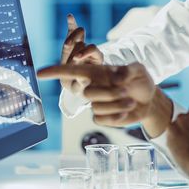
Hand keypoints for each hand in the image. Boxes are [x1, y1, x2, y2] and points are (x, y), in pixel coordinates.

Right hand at [37, 62, 168, 128]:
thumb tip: (113, 78)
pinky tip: (126, 111)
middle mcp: (93, 86)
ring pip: (96, 107)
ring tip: (131, 99)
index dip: (55, 71)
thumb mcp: (138, 69)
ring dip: (117, 104)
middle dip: (109, 93)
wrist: (149, 99)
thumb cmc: (141, 80)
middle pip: (87, 92)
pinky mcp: (102, 116)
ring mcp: (96, 103)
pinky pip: (101, 119)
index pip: (72, 71)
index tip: (39, 73)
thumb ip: (127, 70)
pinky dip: (116, 116)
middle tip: (127, 90)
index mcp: (96, 71)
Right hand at [59, 14, 103, 94]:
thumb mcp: (80, 89)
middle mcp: (90, 49)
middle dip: (76, 49)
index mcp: (97, 58)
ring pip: (78, 34)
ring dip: (73, 38)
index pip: (92, 49)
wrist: (77, 84)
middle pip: (84, 42)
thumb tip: (84, 79)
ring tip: (67, 44)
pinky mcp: (72, 41)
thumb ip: (81, 85)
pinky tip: (69, 16)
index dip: (85, 53)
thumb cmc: (79, 88)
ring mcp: (81, 44)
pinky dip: (71, 24)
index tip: (77, 58)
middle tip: (73, 58)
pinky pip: (72, 30)